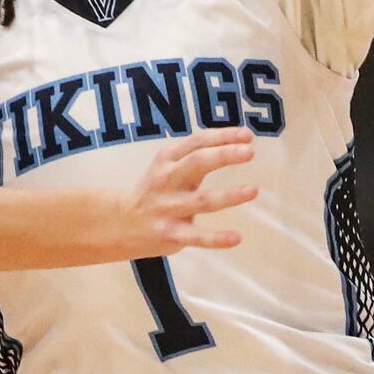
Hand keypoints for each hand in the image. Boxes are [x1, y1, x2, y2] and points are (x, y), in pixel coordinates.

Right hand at [121, 126, 258, 254]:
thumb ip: (194, 155)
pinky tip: (236, 238)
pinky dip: (216, 238)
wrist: (119, 223)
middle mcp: (167, 180)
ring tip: (253, 190)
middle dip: (224, 156)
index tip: (247, 135)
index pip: (197, 142)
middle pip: (197, 163)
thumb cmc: (155, 190)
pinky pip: (197, 236)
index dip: (223, 137)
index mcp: (168, 159)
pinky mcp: (171, 234)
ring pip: (202, 200)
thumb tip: (237, 142)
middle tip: (249, 152)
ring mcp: (168, 208)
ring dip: (229, 195)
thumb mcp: (167, 166)